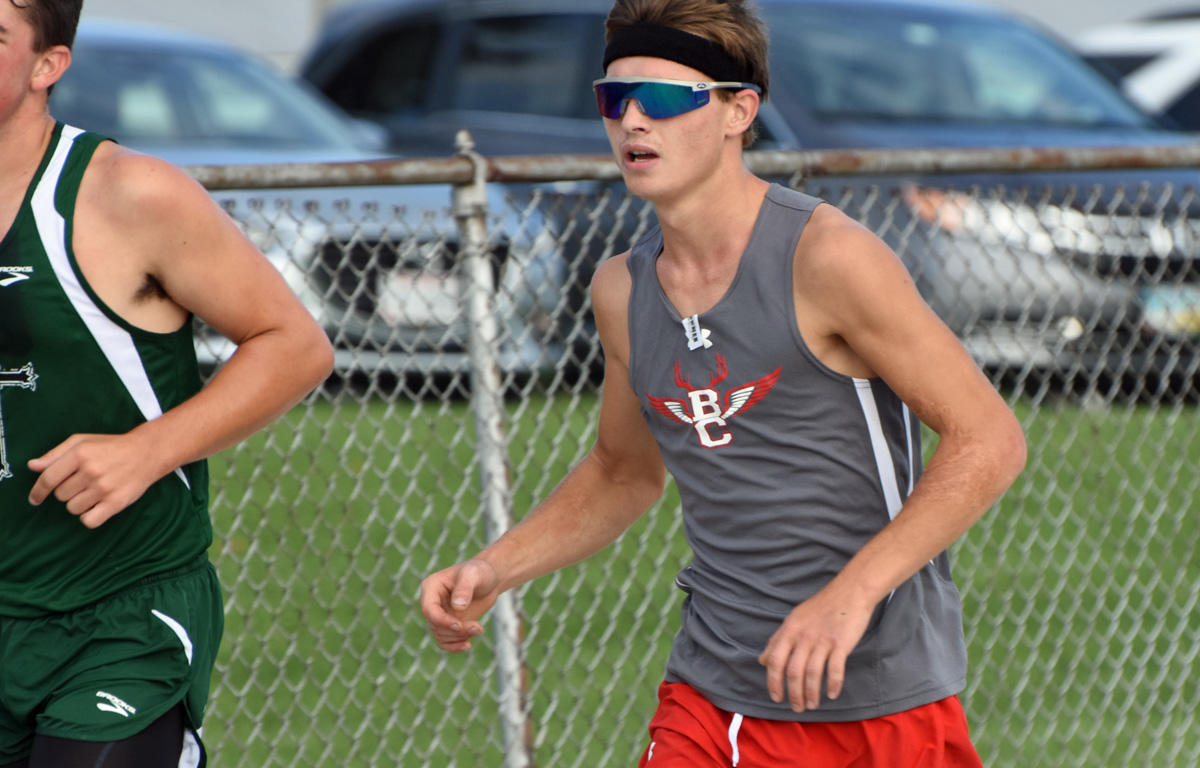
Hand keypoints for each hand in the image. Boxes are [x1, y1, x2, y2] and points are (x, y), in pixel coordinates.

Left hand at [27, 433, 159, 527]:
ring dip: (79, 503)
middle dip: (68, 492)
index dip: (37, 492)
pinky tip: (97, 506)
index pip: (48, 479)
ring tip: (93, 492)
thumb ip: (55, 454)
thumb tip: (33, 467)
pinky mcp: (116, 502)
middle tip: (83, 483)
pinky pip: (89, 521)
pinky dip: (89, 517)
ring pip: (73, 509)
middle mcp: (91, 471)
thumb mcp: (82, 442)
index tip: (35, 499)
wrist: (147, 452)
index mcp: (80, 454)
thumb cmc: (111, 447)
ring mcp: (104, 488)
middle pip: (61, 496)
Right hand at [419, 559, 500, 651]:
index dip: (441, 620)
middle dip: (456, 630)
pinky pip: (445, 641)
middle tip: (478, 627)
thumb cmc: (480, 572)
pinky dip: (455, 646)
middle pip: (435, 625)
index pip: (428, 609)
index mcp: (431, 587)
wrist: (489, 580)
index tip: (459, 625)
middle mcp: (431, 602)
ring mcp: (439, 614)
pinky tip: (468, 645)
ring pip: (441, 635)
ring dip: (459, 637)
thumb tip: (457, 606)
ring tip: (479, 629)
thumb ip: (465, 588)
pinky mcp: (448, 624)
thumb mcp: (474, 575)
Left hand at [757, 586, 873, 712]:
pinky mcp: (841, 643)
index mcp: (790, 630)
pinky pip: (835, 668)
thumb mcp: (794, 620)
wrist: (849, 592)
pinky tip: (832, 694)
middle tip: (797, 708)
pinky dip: (833, 684)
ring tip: (812, 705)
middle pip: (793, 671)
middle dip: (793, 693)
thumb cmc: (820, 608)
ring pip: (813, 673)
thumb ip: (777, 640)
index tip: (776, 697)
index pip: (776, 661)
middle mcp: (803, 636)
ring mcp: (823, 639)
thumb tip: (762, 661)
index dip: (774, 682)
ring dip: (811, 693)